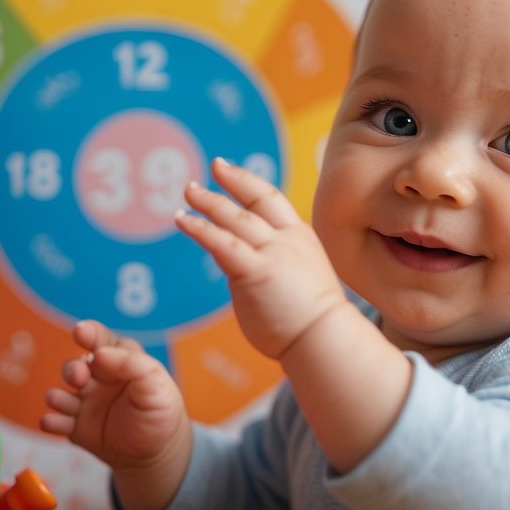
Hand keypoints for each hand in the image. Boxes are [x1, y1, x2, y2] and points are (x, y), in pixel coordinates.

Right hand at [40, 320, 188, 472]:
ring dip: (56, 395)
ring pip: (61, 393)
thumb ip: (133, 365)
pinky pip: (59, 422)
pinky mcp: (76, 428)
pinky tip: (50, 422)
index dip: (89, 333)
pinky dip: (51, 421)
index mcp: (118, 361)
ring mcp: (84, 403)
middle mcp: (97, 378)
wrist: (156, 452)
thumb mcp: (157, 385)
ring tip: (57, 399)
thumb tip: (100, 353)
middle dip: (72, 369)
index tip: (80, 332)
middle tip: (79, 377)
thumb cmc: (159, 411)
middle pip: (75, 366)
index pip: (100, 341)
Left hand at [176, 157, 350, 360]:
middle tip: (209, 169)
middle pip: (254, 199)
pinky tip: (183, 220)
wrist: (326, 340)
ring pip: (236, 218)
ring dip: (209, 202)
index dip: (247, 181)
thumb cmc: (314, 324)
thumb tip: (255, 274)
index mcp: (300, 238)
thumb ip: (278, 268)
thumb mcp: (301, 280)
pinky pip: (223, 243)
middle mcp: (287, 239)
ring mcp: (272, 253)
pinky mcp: (256, 271)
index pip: (271, 199)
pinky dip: (201, 229)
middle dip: (231, 181)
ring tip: (189, 192)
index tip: (227, 170)